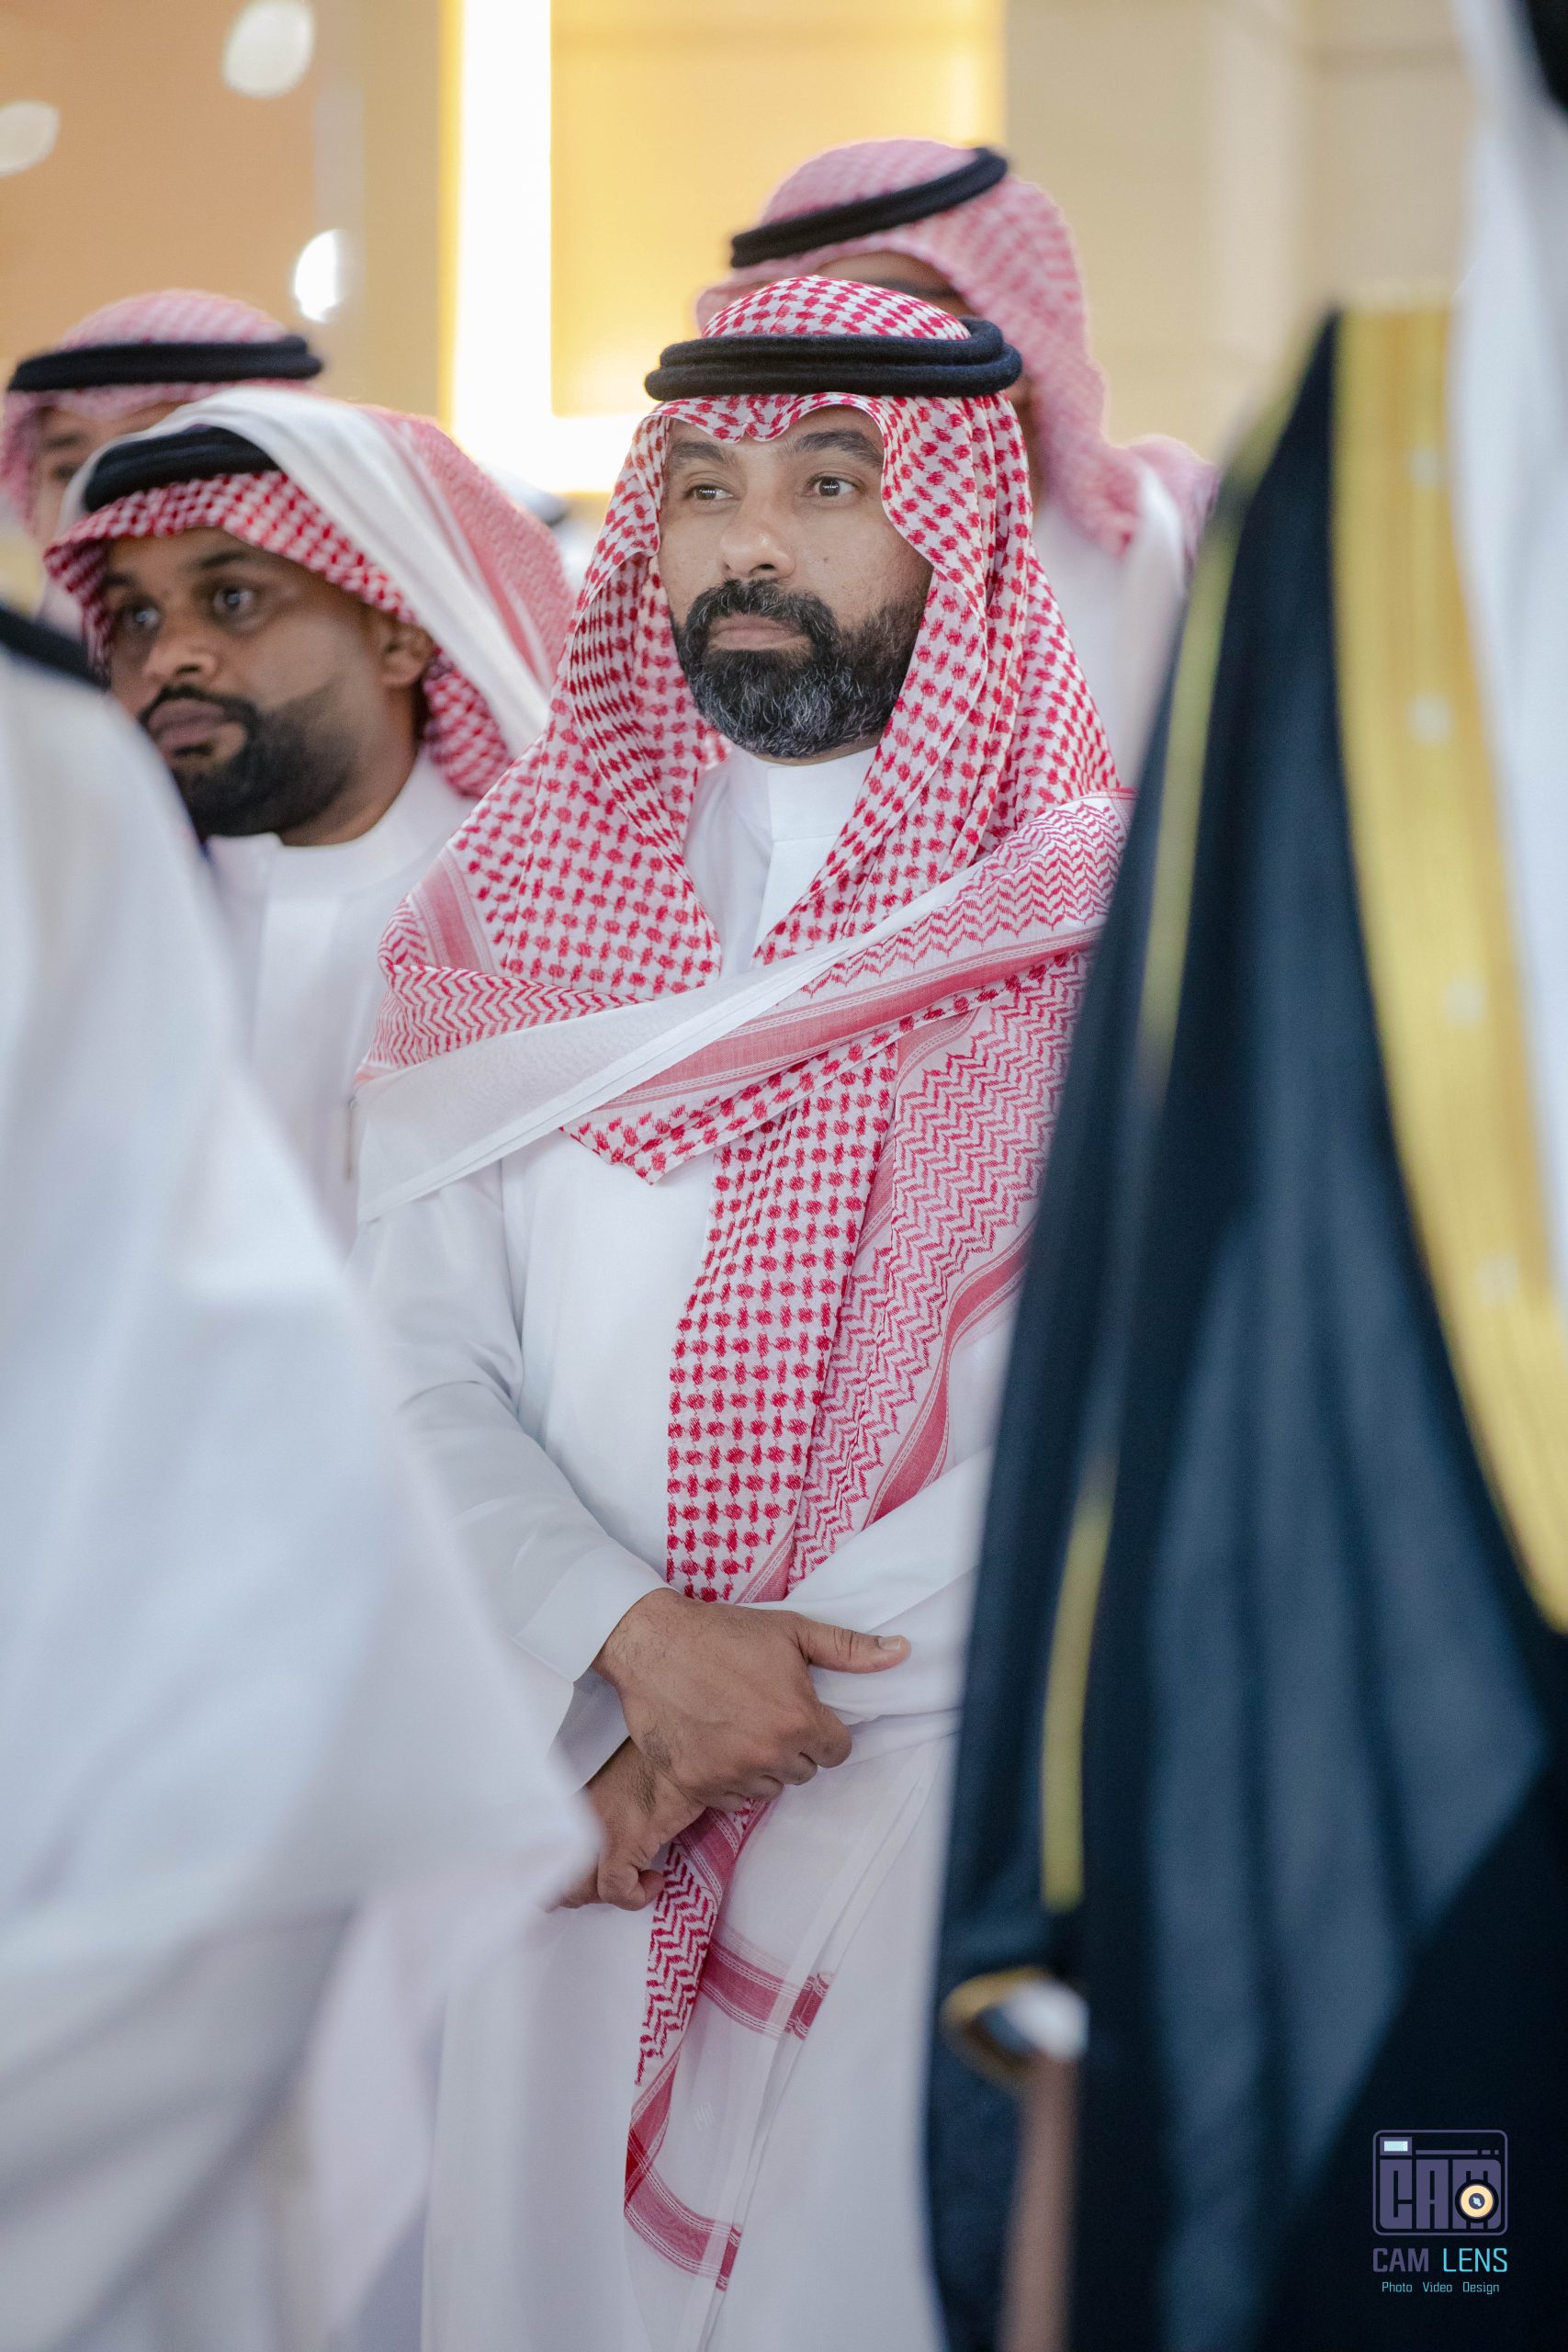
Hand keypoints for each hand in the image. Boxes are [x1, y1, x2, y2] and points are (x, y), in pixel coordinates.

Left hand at [554, 1739, 705, 1912]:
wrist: (686, 1753)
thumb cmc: (661, 1767)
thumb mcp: (620, 1792)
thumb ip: (605, 1817)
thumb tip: (607, 1845)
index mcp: (575, 1808)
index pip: (546, 1854)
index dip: (559, 1880)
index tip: (575, 1889)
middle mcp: (579, 1819)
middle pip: (559, 1878)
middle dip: (584, 1894)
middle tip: (613, 1888)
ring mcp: (598, 1830)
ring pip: (581, 1889)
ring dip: (609, 1897)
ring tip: (634, 1887)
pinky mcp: (624, 1841)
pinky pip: (616, 1889)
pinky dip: (635, 1897)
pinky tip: (655, 1882)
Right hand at [592, 1587, 908, 1811]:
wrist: (653, 1643)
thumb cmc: (724, 1633)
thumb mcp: (792, 1631)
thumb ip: (850, 1649)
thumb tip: (902, 1652)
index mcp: (799, 1719)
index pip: (837, 1751)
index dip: (823, 1731)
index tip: (801, 1711)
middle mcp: (768, 1754)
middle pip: (804, 1772)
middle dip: (793, 1747)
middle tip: (767, 1713)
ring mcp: (731, 1774)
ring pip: (769, 1789)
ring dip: (763, 1766)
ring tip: (741, 1728)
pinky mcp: (696, 1785)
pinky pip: (732, 1801)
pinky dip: (730, 1780)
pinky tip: (718, 1746)